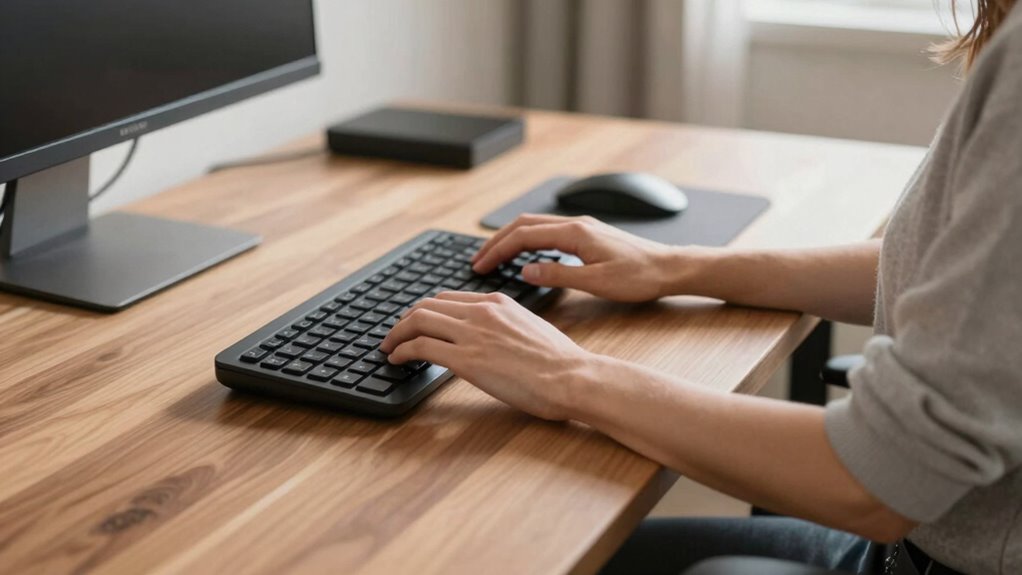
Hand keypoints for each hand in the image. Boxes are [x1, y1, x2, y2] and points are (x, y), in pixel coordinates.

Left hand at [379, 291, 591, 420]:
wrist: (571, 377)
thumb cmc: (560, 363)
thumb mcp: (531, 329)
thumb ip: (506, 327)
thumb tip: (492, 342)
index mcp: (498, 302)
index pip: (449, 298)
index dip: (427, 311)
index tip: (418, 324)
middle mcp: (482, 311)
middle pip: (427, 305)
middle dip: (405, 320)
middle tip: (395, 335)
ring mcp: (472, 334)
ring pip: (417, 321)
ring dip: (397, 334)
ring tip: (389, 347)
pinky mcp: (466, 359)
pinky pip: (421, 347)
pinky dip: (402, 351)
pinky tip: (397, 360)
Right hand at [471, 214, 674, 301]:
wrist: (670, 268)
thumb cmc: (639, 277)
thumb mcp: (596, 283)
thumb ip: (558, 275)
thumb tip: (526, 271)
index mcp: (575, 233)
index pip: (523, 236)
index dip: (497, 250)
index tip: (480, 265)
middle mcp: (576, 224)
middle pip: (524, 225)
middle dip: (497, 241)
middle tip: (478, 261)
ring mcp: (582, 227)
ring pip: (535, 226)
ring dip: (511, 239)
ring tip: (494, 257)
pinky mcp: (588, 234)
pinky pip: (548, 232)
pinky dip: (528, 240)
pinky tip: (525, 255)